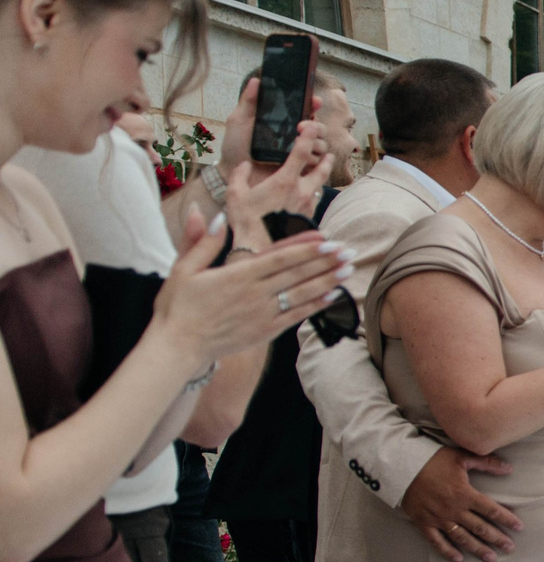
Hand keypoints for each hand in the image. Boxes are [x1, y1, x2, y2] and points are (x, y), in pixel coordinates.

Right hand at [153, 214, 353, 363]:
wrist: (177, 347)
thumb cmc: (177, 307)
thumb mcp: (183, 268)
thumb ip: (201, 241)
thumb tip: (212, 214)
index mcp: (237, 274)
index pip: (279, 256)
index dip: (305, 247)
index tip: (327, 238)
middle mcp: (255, 293)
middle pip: (297, 273)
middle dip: (324, 260)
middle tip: (348, 250)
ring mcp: (263, 313)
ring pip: (301, 293)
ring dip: (327, 280)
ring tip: (348, 268)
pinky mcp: (266, 331)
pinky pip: (296, 315)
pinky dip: (316, 305)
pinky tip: (332, 295)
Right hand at [216, 123, 333, 248]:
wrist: (261, 251)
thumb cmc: (246, 222)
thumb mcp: (235, 194)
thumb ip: (240, 176)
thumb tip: (243, 165)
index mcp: (285, 181)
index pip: (302, 151)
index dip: (309, 135)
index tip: (313, 125)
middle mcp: (301, 192)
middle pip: (321, 169)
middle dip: (325, 158)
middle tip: (327, 152)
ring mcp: (308, 207)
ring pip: (320, 186)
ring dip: (321, 176)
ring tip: (322, 170)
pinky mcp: (309, 220)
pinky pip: (315, 203)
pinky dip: (313, 195)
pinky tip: (308, 196)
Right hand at [400, 447, 520, 561]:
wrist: (400, 466)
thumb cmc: (432, 460)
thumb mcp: (461, 456)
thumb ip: (487, 463)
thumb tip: (509, 469)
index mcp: (465, 494)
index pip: (491, 510)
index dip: (506, 519)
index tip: (519, 527)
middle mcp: (454, 510)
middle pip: (480, 528)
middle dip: (497, 539)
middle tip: (510, 548)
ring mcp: (439, 519)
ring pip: (462, 538)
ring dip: (477, 549)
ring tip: (491, 558)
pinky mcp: (424, 523)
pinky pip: (437, 541)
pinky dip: (447, 551)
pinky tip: (459, 559)